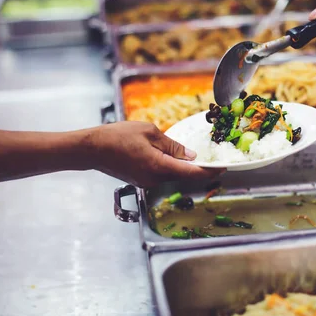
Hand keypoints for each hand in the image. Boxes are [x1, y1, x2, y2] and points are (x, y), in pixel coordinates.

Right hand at [82, 122, 223, 187]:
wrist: (91, 149)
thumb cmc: (117, 136)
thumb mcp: (149, 133)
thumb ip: (172, 145)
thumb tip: (190, 155)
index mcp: (159, 166)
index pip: (192, 173)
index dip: (210, 171)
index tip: (224, 167)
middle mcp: (155, 179)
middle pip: (185, 177)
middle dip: (200, 170)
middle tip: (215, 161)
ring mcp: (147, 182)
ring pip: (174, 176)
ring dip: (186, 169)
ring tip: (197, 158)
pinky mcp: (141, 181)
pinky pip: (162, 175)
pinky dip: (172, 168)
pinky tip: (175, 159)